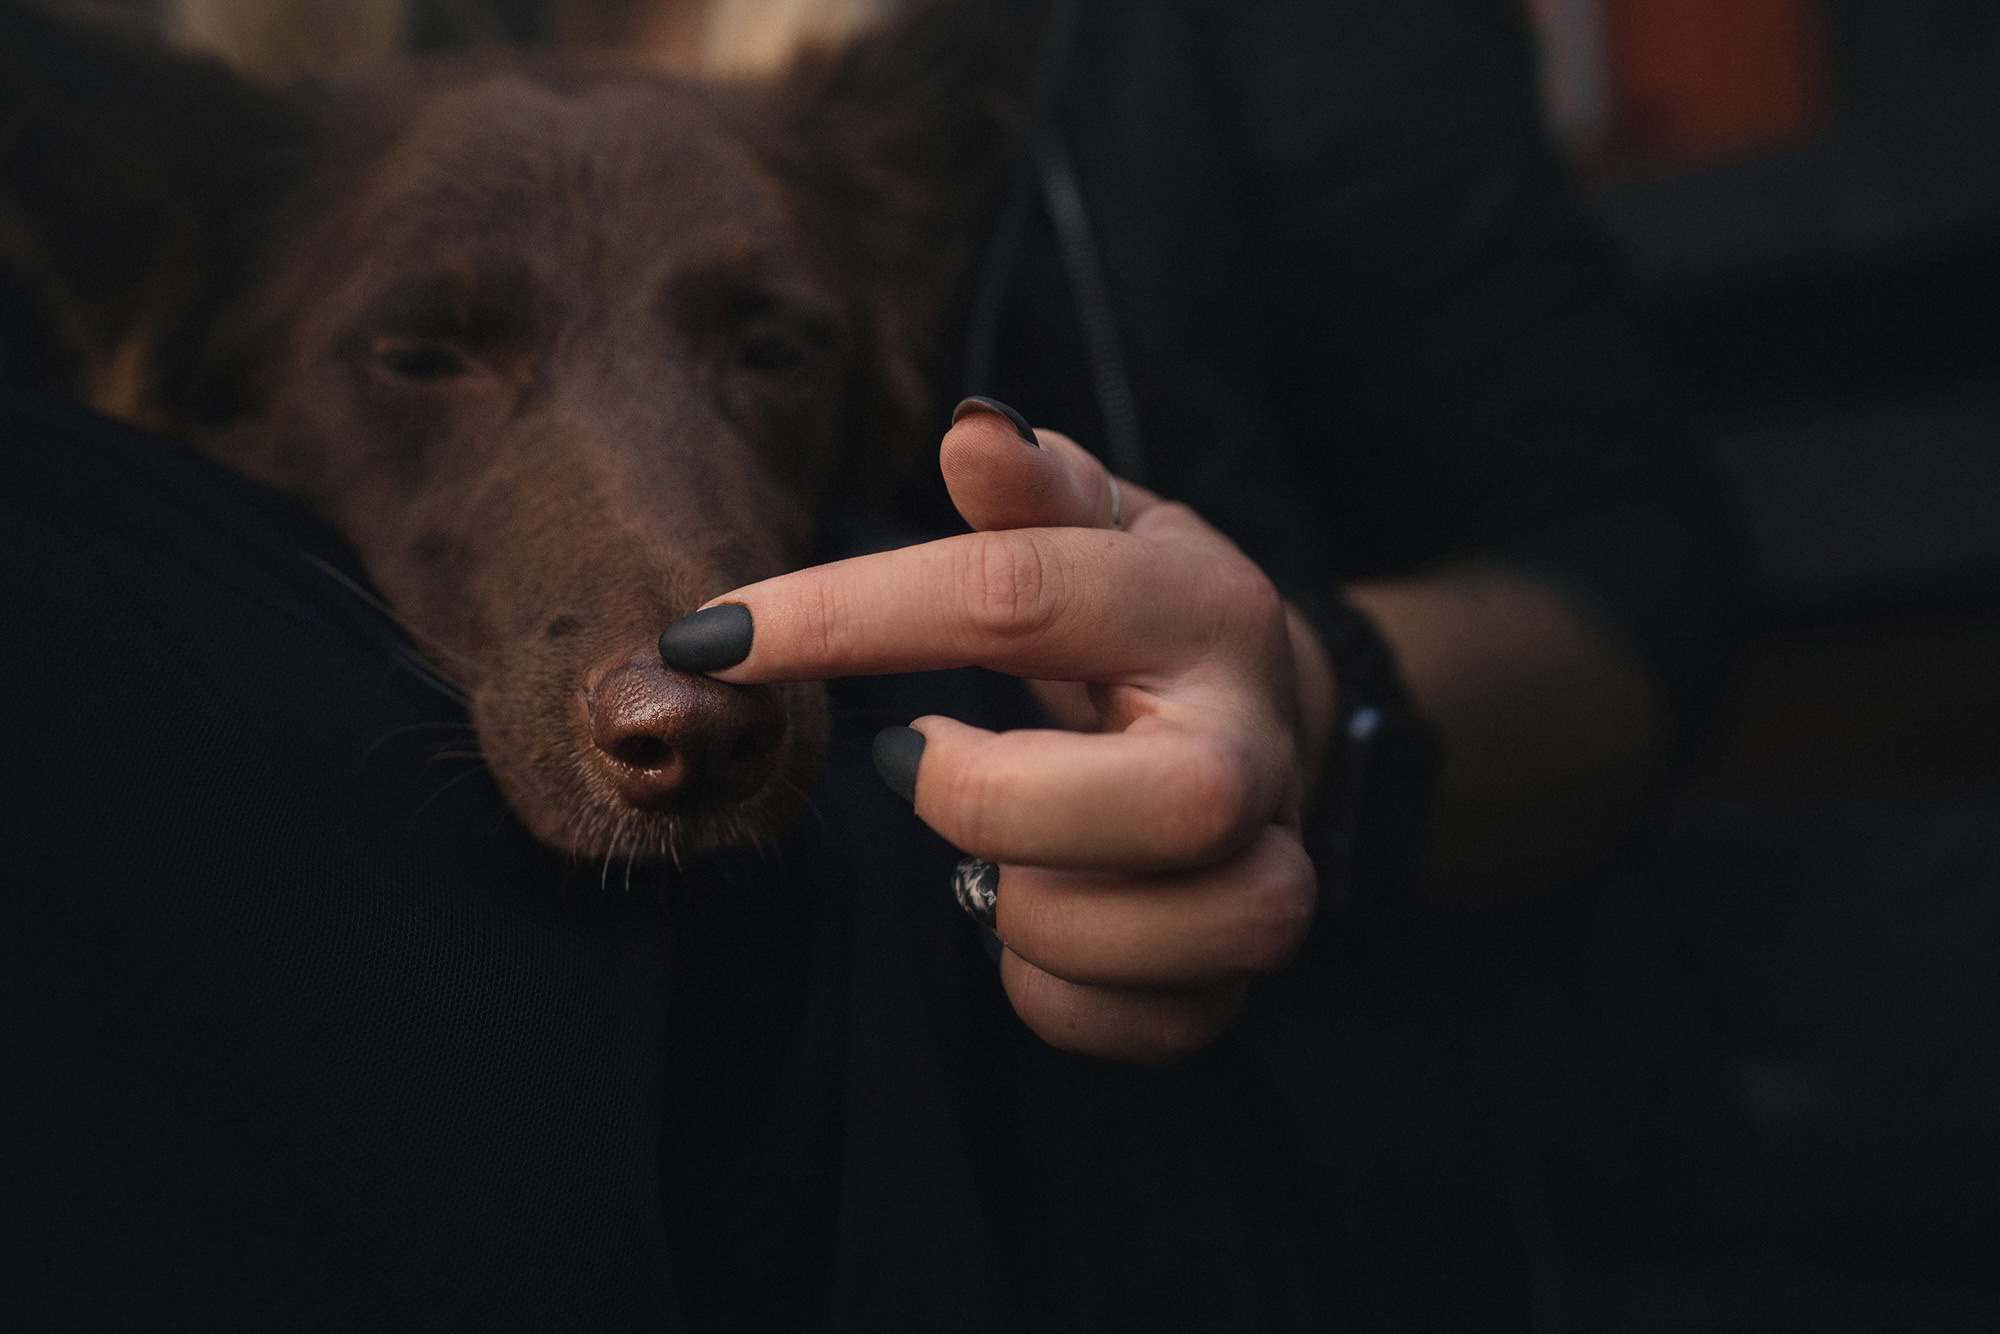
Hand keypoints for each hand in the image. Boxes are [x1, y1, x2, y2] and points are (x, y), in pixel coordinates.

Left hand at [661, 400, 1335, 1062]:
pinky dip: (1062, 996)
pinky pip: (1162, 1023)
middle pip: (1180, 800)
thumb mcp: (1099, 530)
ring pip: (1197, 923)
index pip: (1016, 597)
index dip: (843, 615)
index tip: (709, 640)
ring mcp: (1266, 863)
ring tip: (987, 865)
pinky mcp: (1237, 972)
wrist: (1270, 724)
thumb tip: (968, 430)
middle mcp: (1253, 738)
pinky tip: (1024, 934)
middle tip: (913, 765)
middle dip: (997, 802)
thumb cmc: (1138, 621)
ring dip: (1042, 915)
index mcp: (1198, 606)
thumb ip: (1034, 490)